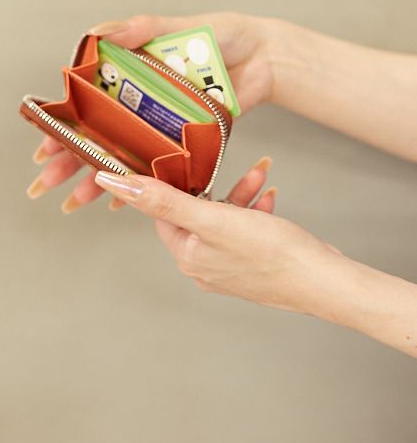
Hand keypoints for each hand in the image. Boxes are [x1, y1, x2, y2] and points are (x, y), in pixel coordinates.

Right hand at [27, 11, 284, 210]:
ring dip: (96, 179)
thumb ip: (142, 28)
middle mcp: (141, 99)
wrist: (266, 57)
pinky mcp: (185, 138)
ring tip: (74, 203)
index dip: (63, 123)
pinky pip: (156, 166)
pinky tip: (117, 202)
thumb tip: (100, 32)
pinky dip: (138, 183)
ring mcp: (161, 121)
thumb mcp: (181, 27)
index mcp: (131, 72)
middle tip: (45, 184)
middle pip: (97, 134)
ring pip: (121, 155)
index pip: (86, 101)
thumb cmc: (223, 35)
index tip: (44, 145)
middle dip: (69, 160)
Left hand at [92, 168, 344, 315]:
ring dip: (240, 194)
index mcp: (189, 256)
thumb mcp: (214, 218)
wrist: (324, 280)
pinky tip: (270, 196)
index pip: (164, 214)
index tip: (186, 162)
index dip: (175, 185)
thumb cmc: (271, 252)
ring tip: (259, 175)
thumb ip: (165, 201)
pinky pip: (246, 230)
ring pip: (225, 219)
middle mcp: (205, 266)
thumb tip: (117, 185)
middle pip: (197, 214)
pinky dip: (255, 209)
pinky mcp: (254, 266)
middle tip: (232, 166)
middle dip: (216, 187)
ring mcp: (230, 268)